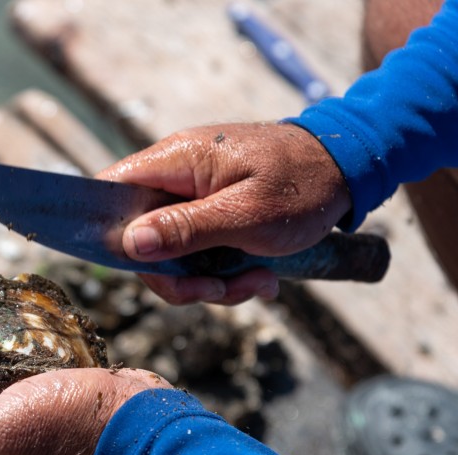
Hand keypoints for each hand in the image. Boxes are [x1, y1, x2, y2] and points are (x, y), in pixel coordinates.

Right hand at [98, 122, 351, 304]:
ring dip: (209, 282)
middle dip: (178, 276)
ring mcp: (192, 194)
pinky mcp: (210, 212)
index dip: (108, 232)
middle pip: (140, 237)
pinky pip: (198, 253)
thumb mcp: (246, 216)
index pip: (111, 192)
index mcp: (176, 160)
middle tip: (219, 290)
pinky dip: (225, 274)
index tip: (139, 268)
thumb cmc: (303, 186)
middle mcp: (175, 174)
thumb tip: (128, 243)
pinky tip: (262, 277)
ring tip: (257, 283)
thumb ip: (184, 229)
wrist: (350, 169)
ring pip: (171, 253)